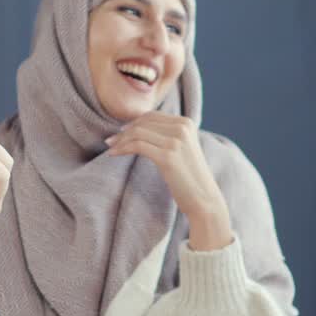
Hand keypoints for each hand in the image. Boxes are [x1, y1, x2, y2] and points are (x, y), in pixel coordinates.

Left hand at [104, 113, 231, 249]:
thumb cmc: (189, 178)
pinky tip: (113, 154)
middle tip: (110, 141)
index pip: (152, 116)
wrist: (204, 199)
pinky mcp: (168, 156)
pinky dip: (122, 148)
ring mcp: (176, 141)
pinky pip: (137, 145)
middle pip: (143, 123)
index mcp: (186, 123)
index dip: (133, 123)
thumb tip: (139, 129)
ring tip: (111, 148)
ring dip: (120, 140)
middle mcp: (182, 128)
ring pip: (138, 133)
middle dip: (124, 131)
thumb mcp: (182, 149)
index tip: (121, 133)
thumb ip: (168, 136)